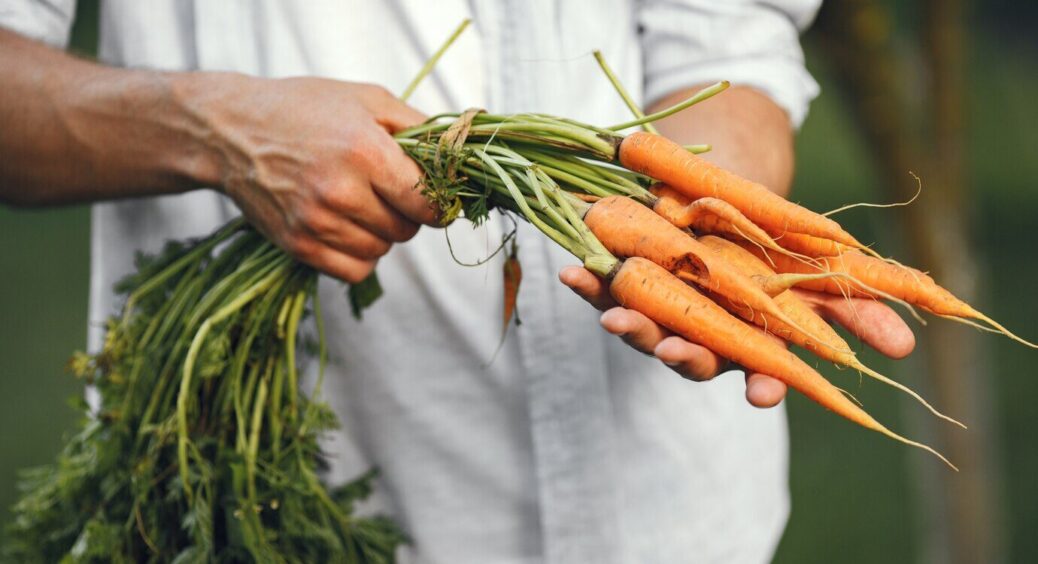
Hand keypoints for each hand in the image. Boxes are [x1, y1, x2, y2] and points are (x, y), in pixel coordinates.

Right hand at [186, 75, 436, 281]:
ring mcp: (316, 222)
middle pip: (407, 229)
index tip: (439, 199)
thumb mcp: (367, 100)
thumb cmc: (305, 108)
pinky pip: (355, 271)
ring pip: (383, 250)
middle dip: (408, 213)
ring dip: (382, 233)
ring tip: (361, 203)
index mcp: (364, 151)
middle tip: (389, 191)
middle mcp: (340, 191)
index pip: (427, 201)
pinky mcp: (298, 246)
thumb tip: (463, 156)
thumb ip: (420, 127)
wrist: (231, 131)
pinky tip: (349, 227)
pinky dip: (361, 255)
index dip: (442, 204)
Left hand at [559, 266, 915, 407]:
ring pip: (645, 327)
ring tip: (617, 316)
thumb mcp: (823, 273)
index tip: (762, 393)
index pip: (758, 371)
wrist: (728, 193)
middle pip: (691, 355)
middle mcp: (703, 330)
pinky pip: (605, 287)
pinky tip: (573, 271)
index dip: (761, 383)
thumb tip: (905, 349)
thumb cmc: (779, 243)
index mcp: (751, 337)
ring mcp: (662, 306)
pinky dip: (588, 281)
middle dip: (681, 356)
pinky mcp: (627, 280)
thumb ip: (858, 310)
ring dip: (629, 324)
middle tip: (670, 351)